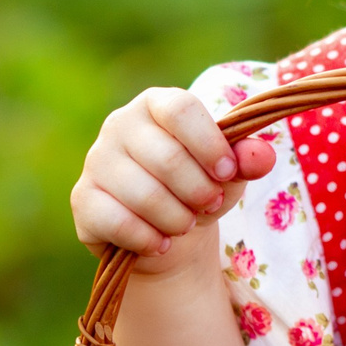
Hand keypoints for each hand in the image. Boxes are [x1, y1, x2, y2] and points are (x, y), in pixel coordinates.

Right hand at [70, 87, 276, 270]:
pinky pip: (120, 223)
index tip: (227, 172)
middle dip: (199, 191)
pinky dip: (150, 239)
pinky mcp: (83, 199)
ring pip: (144, 195)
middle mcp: (119, 125)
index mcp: (156, 105)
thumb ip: (248, 159)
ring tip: (185, 223)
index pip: (180, 109)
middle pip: (166, 158)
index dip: (209, 143)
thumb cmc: (199, 188)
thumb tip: (262, 156)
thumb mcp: (229, 173)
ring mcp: (96, 161)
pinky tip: (160, 241)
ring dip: (177, 219)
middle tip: (209, 204)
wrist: (166, 234)